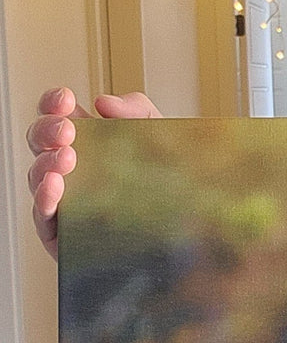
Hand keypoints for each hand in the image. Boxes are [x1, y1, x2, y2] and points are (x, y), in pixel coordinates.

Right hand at [26, 87, 161, 259]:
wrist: (193, 243)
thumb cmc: (173, 191)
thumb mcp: (162, 142)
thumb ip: (138, 111)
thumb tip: (103, 103)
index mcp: (89, 144)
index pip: (56, 115)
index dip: (53, 104)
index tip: (65, 99)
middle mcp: (72, 171)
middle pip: (39, 142)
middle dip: (46, 131)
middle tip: (68, 132)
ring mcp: (66, 203)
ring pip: (37, 177)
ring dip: (46, 163)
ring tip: (66, 158)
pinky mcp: (64, 237)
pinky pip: (43, 216)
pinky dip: (44, 197)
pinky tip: (54, 185)